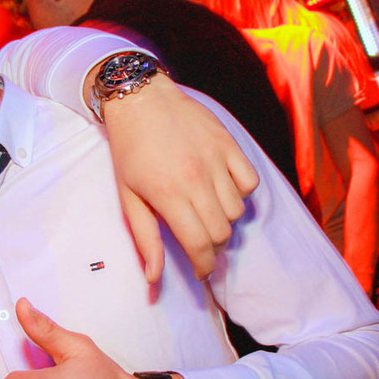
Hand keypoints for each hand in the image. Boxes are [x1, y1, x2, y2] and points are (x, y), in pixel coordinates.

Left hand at [99, 74, 257, 281]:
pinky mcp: (230, 144)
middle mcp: (197, 179)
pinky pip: (250, 182)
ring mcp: (217, 160)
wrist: (141, 100)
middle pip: (222, 233)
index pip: (200, 245)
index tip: (200, 271)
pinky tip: (220, 189)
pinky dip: (240, 193)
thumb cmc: (129, 150)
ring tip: (204, 212)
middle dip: (211, 246)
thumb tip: (153, 279)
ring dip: (223, 220)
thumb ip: (146, 239)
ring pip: (237, 211)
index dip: (203, 266)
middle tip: (197, 239)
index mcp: (168, 194)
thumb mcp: (128, 197)